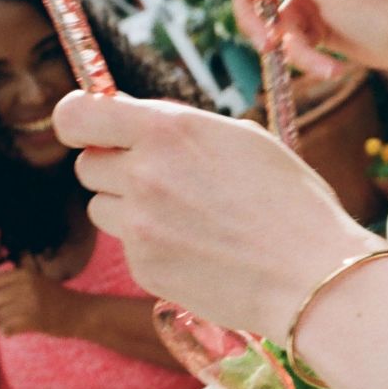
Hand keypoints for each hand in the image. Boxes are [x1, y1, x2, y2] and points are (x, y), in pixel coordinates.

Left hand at [0, 268, 77, 338]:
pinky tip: (16, 330)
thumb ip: (13, 282)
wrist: (81, 313)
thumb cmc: (57, 298)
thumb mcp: (37, 281)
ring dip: (2, 322)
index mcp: (25, 274)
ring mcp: (30, 303)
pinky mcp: (34, 320)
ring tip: (15, 322)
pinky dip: (8, 331)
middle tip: (3, 315)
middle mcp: (26, 286)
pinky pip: (7, 327)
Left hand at [52, 92, 380, 342]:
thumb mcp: (241, 139)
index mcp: (169, 129)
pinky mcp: (143, 267)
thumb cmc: (290, 201)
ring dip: (130, 209)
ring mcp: (139, 225)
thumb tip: (136, 125)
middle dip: (115, 169)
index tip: (90, 131)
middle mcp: (144, 173)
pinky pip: (128, 247)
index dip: (77, 122)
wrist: (311, 274)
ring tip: (186, 218)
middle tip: (161, 181)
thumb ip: (179, 129)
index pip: (76, 114)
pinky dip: (153, 246)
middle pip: (87, 165)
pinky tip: (199, 249)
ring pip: (102, 208)